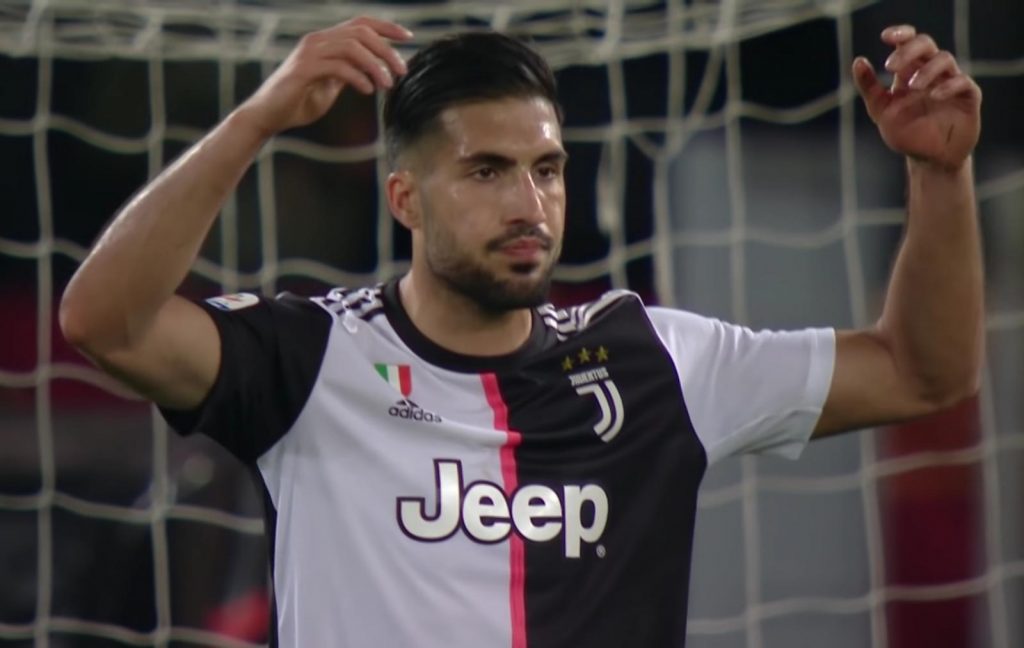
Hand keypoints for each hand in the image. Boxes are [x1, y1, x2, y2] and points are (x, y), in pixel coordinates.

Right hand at [237, 16, 411, 137]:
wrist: (268, 116)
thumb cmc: (299, 101)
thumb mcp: (331, 83)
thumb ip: (348, 71)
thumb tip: (374, 68)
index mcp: (325, 40)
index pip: (361, 23)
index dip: (386, 27)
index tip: (408, 38)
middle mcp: (317, 40)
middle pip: (361, 32)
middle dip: (387, 50)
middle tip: (402, 70)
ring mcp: (309, 53)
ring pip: (352, 47)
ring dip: (376, 65)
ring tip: (387, 85)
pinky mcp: (304, 70)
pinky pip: (338, 67)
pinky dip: (358, 77)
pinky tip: (368, 91)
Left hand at [853, 25, 980, 170]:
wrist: (929, 160)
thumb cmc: (906, 133)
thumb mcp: (881, 111)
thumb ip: (870, 88)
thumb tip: (858, 61)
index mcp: (910, 72)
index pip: (908, 43)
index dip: (900, 34)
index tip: (885, 37)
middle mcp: (931, 72)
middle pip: (925, 45)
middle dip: (908, 50)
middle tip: (890, 66)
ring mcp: (951, 82)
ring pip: (944, 59)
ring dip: (927, 70)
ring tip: (912, 86)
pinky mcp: (968, 96)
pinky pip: (963, 82)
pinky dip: (948, 85)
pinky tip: (934, 95)